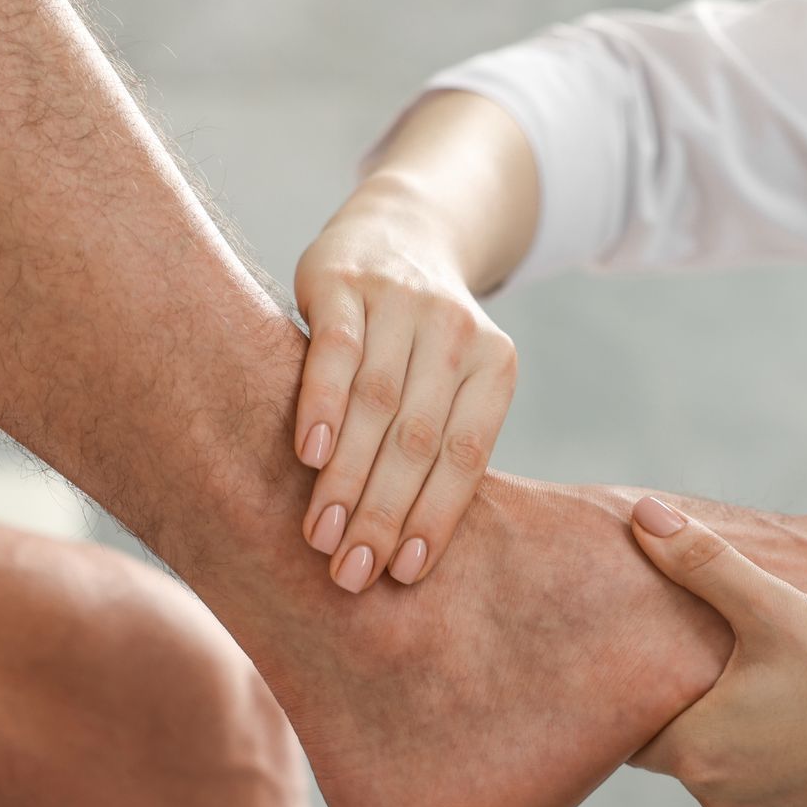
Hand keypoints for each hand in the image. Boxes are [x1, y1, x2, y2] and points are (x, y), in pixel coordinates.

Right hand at [293, 178, 517, 592]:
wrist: (397, 232)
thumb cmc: (419, 344)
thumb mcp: (449, 384)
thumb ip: (435, 450)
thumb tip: (402, 559)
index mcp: (496, 366)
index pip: (466, 456)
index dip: (436, 518)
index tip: (403, 574)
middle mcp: (457, 332)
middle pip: (419, 439)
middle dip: (384, 514)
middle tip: (351, 572)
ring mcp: (403, 301)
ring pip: (377, 402)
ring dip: (348, 477)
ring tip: (322, 536)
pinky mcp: (346, 280)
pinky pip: (338, 349)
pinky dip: (323, 404)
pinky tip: (309, 456)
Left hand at [628, 496, 806, 806]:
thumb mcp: (778, 609)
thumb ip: (704, 563)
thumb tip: (643, 515)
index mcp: (694, 750)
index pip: (631, 718)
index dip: (639, 682)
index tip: (651, 650)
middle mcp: (716, 797)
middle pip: (676, 741)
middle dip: (692, 701)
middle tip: (715, 654)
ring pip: (723, 763)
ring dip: (735, 729)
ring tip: (766, 681)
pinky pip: (765, 786)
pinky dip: (777, 757)